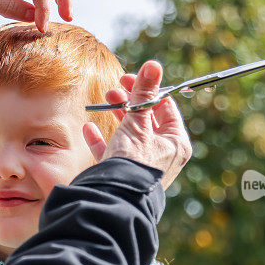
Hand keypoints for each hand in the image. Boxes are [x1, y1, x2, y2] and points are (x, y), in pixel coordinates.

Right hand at [83, 61, 191, 189]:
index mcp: (175, 142)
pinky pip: (113, 152)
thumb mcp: (138, 123)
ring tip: (104, 100)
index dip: (148, 89)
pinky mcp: (123, 173)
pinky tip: (89, 128)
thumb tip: (154, 65)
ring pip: (130, 133)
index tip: (130, 78)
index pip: (166, 107)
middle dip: (129, 101)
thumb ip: (143, 94)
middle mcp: (162, 154)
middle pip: (147, 119)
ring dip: (116, 116)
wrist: (114, 199)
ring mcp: (142, 164)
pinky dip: (102, 139)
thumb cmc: (132, 161)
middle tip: (115, 88)